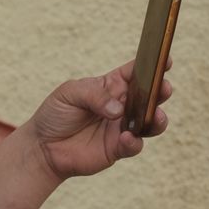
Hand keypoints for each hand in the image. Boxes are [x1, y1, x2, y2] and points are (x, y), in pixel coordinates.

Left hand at [24, 58, 172, 182]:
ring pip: (149, 123)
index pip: (135, 73)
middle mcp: (122, 106)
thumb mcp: (69, 93)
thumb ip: (94, 96)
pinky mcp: (117, 149)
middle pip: (149, 97)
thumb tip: (118, 109)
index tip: (165, 60)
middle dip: (160, 91)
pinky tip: (126, 137)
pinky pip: (134, 145)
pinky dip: (134, 141)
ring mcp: (122, 127)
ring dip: (156, 119)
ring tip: (155, 115)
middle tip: (164, 88)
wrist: (43, 146)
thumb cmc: (56, 113)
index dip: (151, 65)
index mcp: (111, 86)